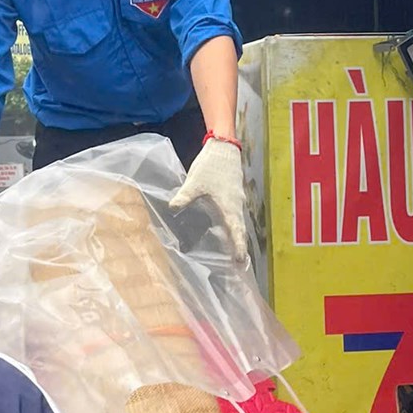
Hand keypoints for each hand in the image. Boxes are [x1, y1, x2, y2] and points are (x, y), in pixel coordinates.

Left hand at [169, 137, 247, 263]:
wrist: (224, 148)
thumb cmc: (211, 166)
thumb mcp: (195, 182)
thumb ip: (184, 197)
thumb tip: (172, 208)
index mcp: (229, 206)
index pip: (236, 231)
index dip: (238, 247)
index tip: (240, 261)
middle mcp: (236, 206)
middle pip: (239, 231)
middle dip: (238, 246)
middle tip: (238, 264)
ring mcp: (237, 200)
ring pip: (238, 223)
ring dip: (236, 237)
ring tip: (232, 252)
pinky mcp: (233, 194)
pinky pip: (235, 215)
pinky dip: (232, 225)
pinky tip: (224, 229)